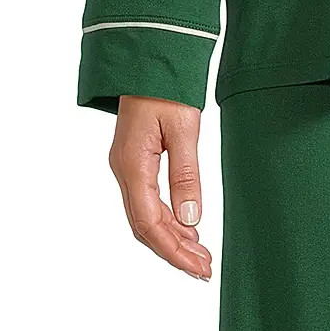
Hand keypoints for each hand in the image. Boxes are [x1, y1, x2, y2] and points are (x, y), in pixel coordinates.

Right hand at [108, 97, 211, 280]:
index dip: (173, 251)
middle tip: (204, 270)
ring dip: (171, 240)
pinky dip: (167, 222)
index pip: (150, 223)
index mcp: (133, 166)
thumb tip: (191, 219)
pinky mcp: (134, 164)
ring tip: (200, 256)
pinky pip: (147, 203)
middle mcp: (124, 171)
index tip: (198, 268)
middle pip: (145, 227)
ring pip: (145, 218)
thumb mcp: (183, 130)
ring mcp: (126, 168)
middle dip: (174, 252)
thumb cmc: (165, 88)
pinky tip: (187, 230)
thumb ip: (186, 175)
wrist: (148, 60)